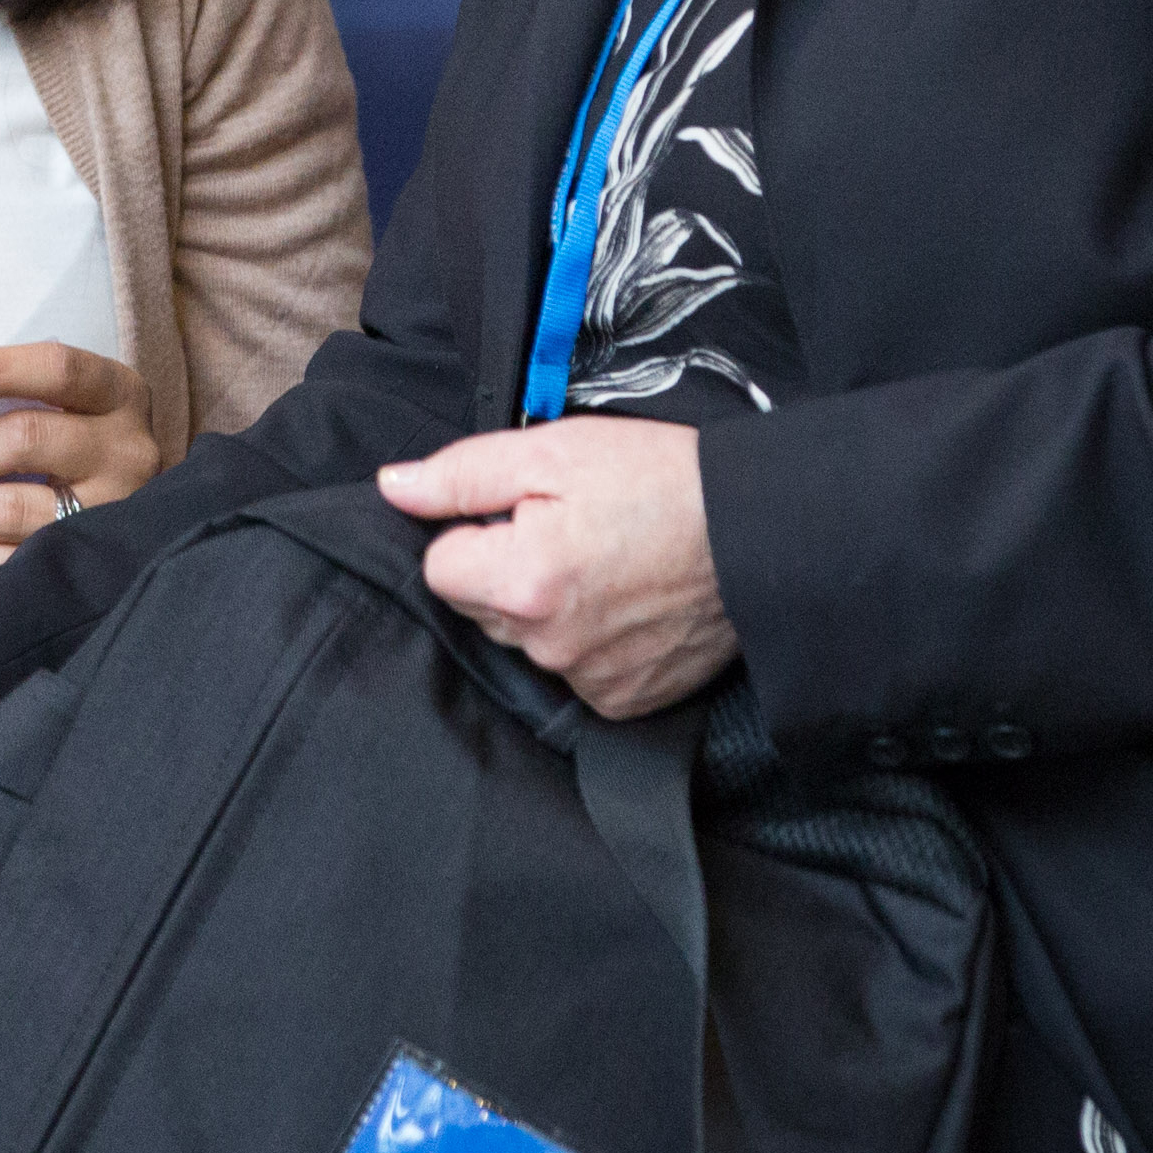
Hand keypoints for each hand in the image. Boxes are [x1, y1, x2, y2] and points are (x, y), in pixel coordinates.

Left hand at [0, 342, 158, 577]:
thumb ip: (18, 398)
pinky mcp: (90, 560)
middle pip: (24, 438)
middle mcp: (124, 450)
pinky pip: (11, 560)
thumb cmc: (79, 447)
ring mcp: (112, 508)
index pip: (58, 369)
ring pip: (12, 507)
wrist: (145, 525)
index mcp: (118, 395)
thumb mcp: (72, 408)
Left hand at [376, 416, 735, 717]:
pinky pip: (573, 672)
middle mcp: (548, 644)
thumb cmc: (660, 480)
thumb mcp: (554, 451)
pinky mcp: (624, 701)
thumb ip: (463, 475)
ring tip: (606, 564)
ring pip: (526, 640)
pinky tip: (627, 604)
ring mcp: (588, 680)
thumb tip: (393, 488)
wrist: (759, 534)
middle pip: (480, 607)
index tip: (525, 514)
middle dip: (506, 570)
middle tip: (571, 530)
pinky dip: (589, 641)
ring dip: (546, 607)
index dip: (476, 532)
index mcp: (522, 581)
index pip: (439, 567)